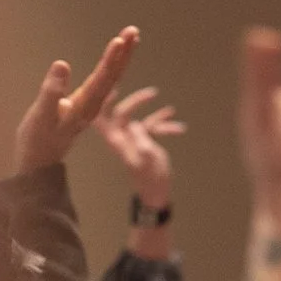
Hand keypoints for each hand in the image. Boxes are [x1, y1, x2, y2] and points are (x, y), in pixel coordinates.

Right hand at [13, 26, 139, 171]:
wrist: (39, 159)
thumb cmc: (37, 139)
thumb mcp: (41, 116)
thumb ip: (51, 91)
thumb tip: (62, 64)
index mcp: (84, 107)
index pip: (102, 80)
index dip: (111, 60)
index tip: (120, 41)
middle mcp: (92, 106)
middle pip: (113, 76)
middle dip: (123, 53)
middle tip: (133, 30)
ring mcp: (91, 105)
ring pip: (111, 78)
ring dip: (121, 57)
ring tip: (131, 36)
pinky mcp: (86, 104)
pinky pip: (104, 82)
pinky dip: (111, 66)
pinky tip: (115, 57)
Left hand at [96, 82, 184, 207]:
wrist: (156, 193)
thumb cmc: (149, 179)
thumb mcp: (146, 159)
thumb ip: (139, 139)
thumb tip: (134, 123)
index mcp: (117, 141)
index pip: (101, 117)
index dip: (102, 102)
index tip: (112, 87)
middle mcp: (123, 137)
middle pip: (122, 113)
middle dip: (136, 102)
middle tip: (152, 94)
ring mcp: (134, 139)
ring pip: (140, 119)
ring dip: (154, 114)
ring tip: (171, 110)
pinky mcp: (145, 142)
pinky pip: (154, 129)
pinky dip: (166, 127)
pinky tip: (180, 128)